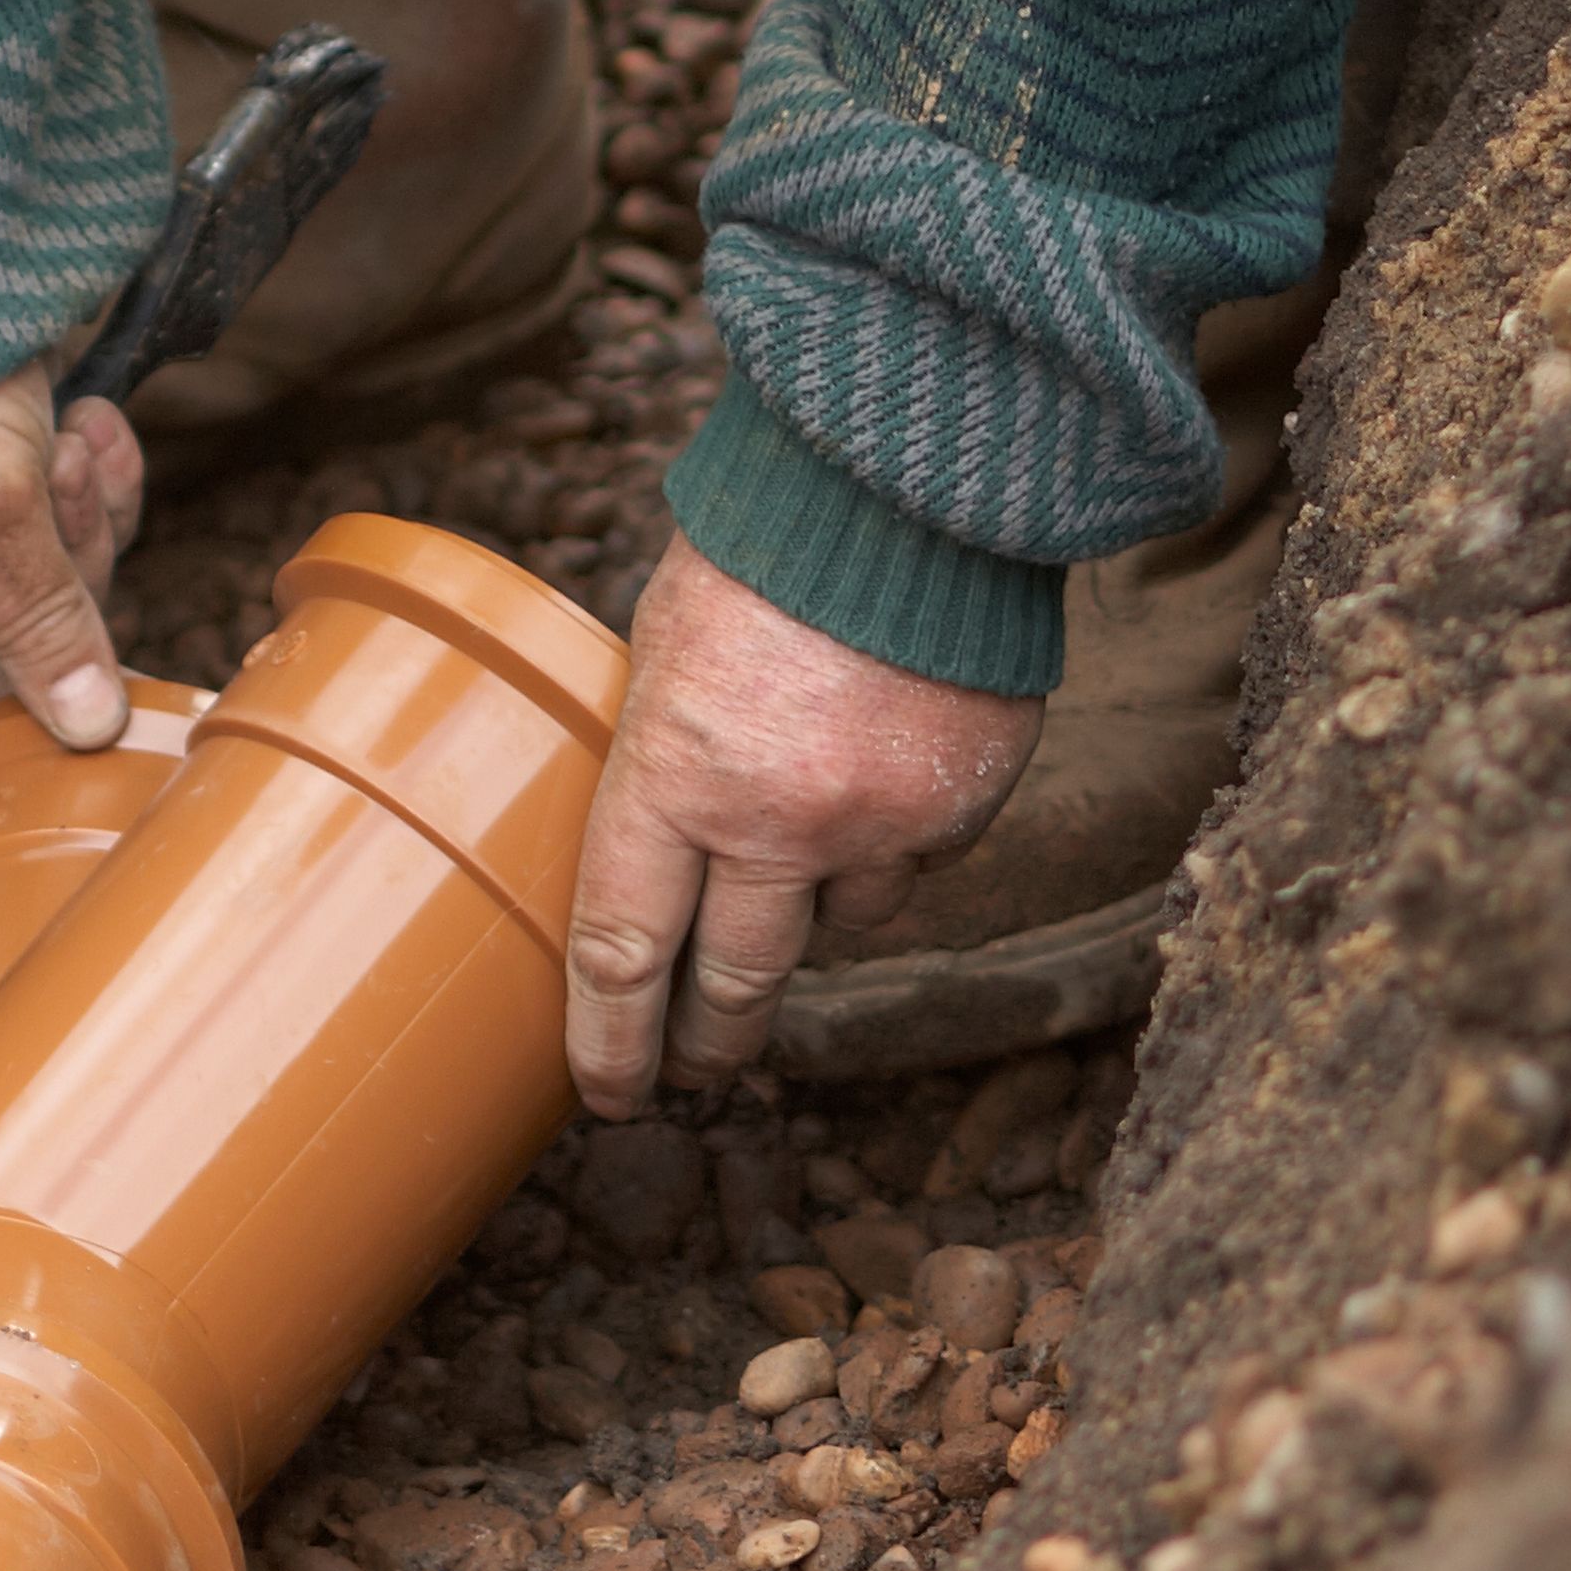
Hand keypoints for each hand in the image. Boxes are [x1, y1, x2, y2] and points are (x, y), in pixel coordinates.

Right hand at [0, 362, 144, 783]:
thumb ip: (40, 633)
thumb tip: (89, 734)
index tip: (60, 722)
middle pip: (2, 674)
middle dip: (60, 597)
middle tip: (66, 510)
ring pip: (48, 593)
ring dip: (83, 523)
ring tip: (72, 446)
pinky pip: (61, 521)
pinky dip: (88, 475)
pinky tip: (85, 419)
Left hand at [566, 538, 1045, 1116]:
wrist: (914, 478)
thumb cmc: (760, 547)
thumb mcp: (661, 652)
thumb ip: (661, 762)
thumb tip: (660, 849)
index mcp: (672, 777)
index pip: (624, 954)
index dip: (610, 1042)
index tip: (609, 1091)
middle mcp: (777, 822)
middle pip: (735, 985)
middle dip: (706, 1043)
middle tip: (689, 1072)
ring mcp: (879, 823)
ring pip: (836, 926)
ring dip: (808, 913)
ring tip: (792, 863)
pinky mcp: (962, 807)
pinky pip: (913, 866)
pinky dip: (889, 848)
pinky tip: (877, 784)